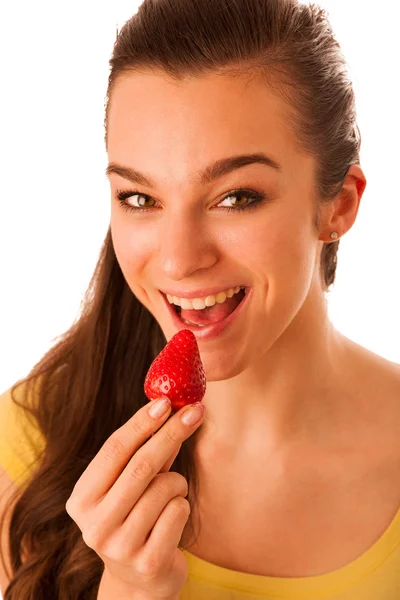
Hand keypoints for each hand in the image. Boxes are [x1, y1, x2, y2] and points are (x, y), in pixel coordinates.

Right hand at [65, 397, 205, 599]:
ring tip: (170, 495)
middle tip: (196, 411)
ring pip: (165, 487)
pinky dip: (183, 505)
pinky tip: (171, 521)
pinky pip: (179, 511)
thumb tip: (172, 408)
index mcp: (82, 499)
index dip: (142, 422)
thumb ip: (146, 452)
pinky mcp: (147, 562)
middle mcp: (94, 524)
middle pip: (141, 465)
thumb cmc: (136, 518)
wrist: (139, 582)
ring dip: (178, 482)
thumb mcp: (133, 486)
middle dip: (172, 433)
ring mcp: (119, 547)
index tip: (166, 401)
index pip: (114, 449)